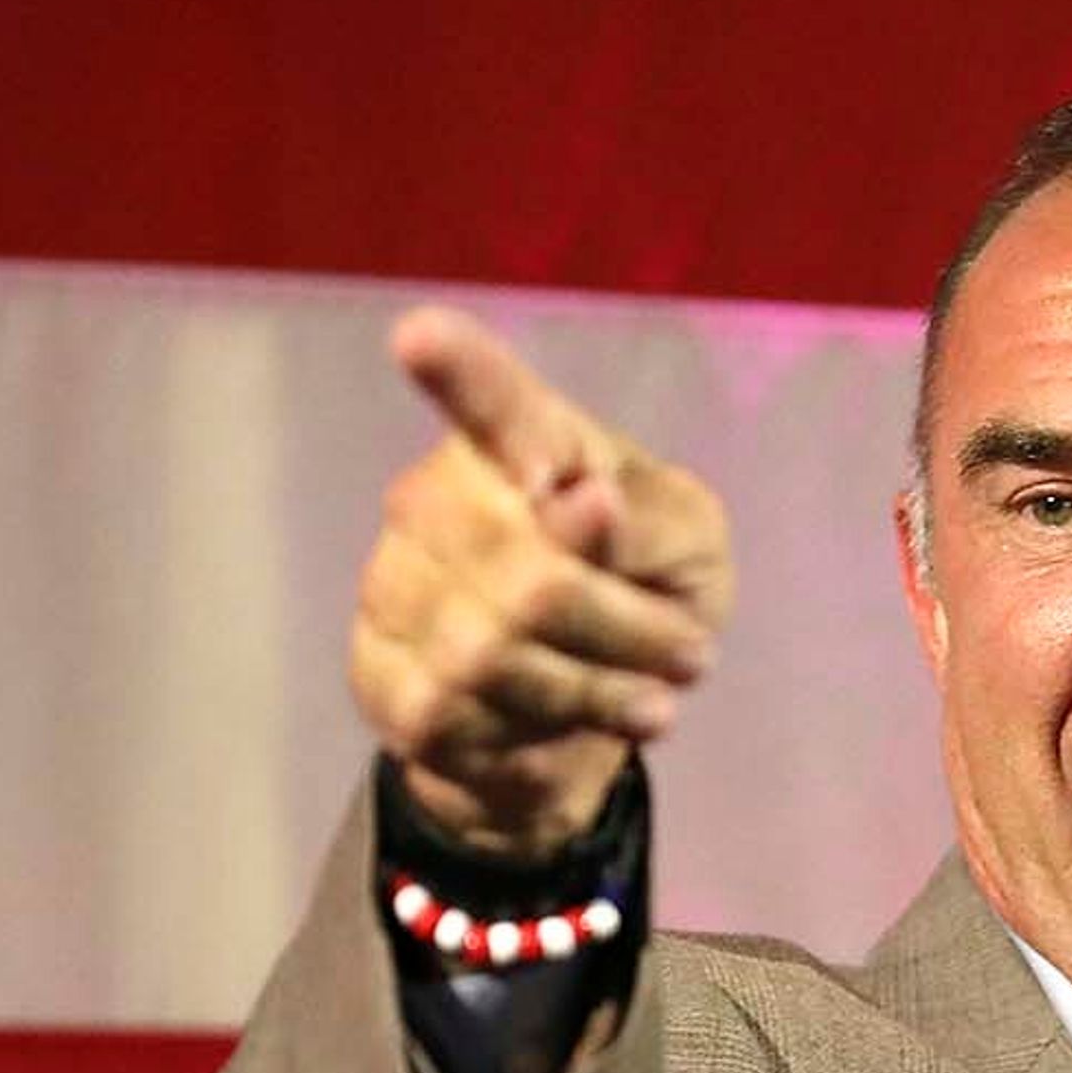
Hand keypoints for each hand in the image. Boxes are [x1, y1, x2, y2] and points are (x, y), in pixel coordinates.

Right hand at [352, 306, 734, 857]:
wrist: (587, 706)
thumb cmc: (645, 586)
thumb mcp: (688, 546)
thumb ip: (648, 519)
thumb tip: (580, 502)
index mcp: (524, 440)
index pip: (488, 398)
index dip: (455, 367)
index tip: (420, 339)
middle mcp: (434, 498)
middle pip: (532, 576)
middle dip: (630, 631)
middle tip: (689, 652)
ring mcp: (394, 587)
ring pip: (496, 655)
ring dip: (601, 688)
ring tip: (650, 695)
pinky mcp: (382, 676)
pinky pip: (464, 718)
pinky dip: (546, 733)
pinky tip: (581, 723)